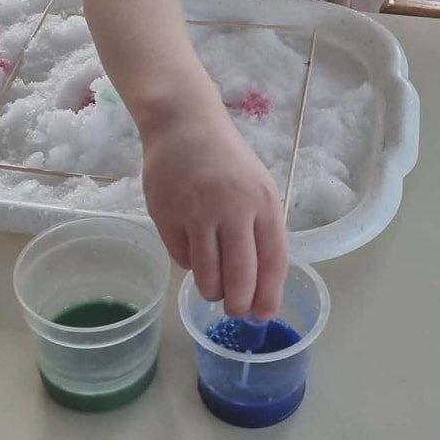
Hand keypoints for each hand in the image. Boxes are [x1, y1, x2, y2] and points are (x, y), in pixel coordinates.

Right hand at [142, 106, 287, 317]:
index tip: (263, 314)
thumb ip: (261, 229)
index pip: (273, 260)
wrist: (184, 125)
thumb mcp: (258, 187)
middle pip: (240, 276)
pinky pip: (180, 257)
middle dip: (238, 304)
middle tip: (235, 310)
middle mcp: (233, 208)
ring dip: (211, 291)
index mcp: (263, 202)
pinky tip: (192, 249)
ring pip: (206, 274)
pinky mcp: (166, 213)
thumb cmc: (226, 160)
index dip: (269, 294)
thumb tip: (261, 283)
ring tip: (212, 289)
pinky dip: (188, 263)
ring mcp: (197, 211)